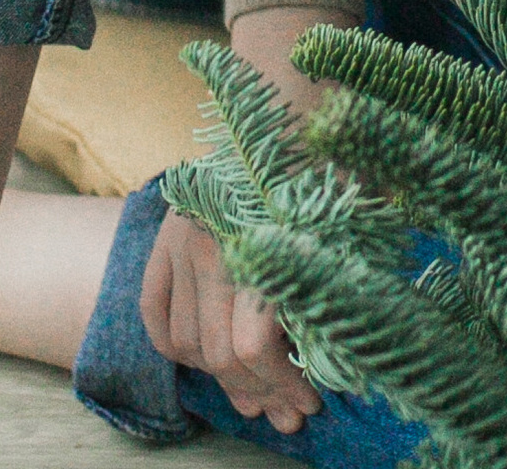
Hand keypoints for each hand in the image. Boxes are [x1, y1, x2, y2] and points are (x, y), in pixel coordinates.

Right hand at [135, 4, 352, 431]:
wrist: (288, 92)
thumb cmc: (333, 157)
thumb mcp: (351, 217)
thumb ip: (335, 282)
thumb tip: (341, 364)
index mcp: (262, 236)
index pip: (253, 344)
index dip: (283, 386)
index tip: (312, 405)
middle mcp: (212, 240)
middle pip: (220, 353)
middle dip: (258, 392)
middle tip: (290, 413)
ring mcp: (180, 238)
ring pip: (188, 342)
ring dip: (221, 379)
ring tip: (256, 394)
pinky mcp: (163, 235)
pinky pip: (156, 315)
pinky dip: (178, 347)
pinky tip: (209, 360)